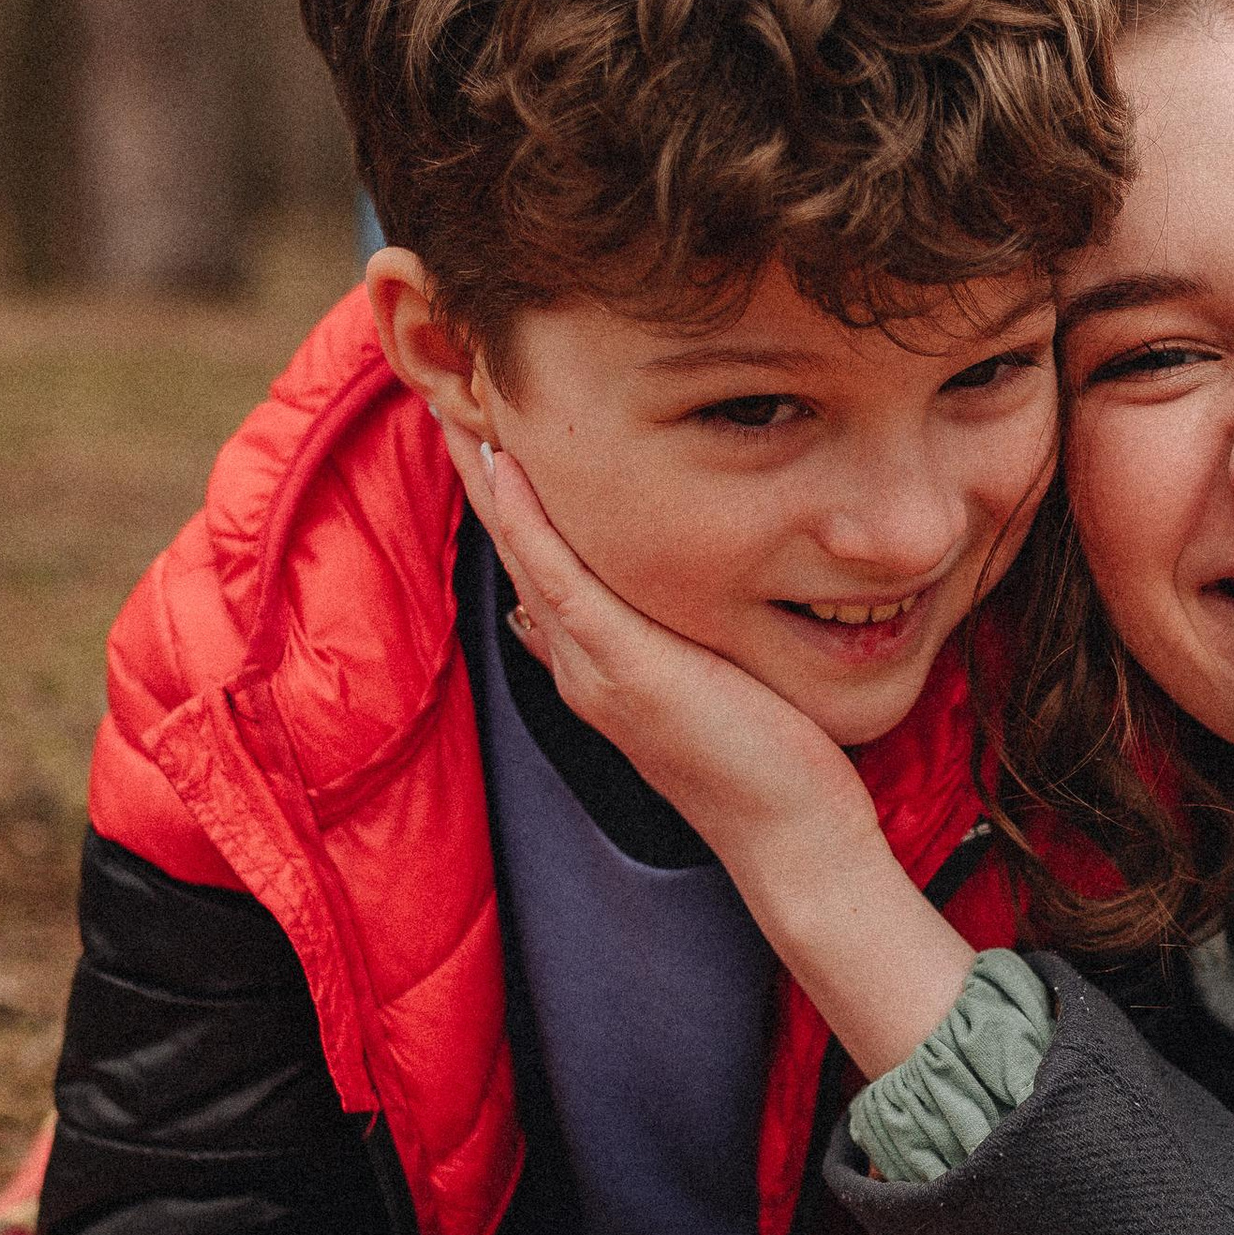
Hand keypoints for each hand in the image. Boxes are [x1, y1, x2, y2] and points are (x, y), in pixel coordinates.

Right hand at [447, 424, 875, 869]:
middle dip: (482, 476)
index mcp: (596, 665)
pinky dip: (527, 519)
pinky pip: (559, 576)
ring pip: (522, 553)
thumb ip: (660, 650)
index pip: (537, 567)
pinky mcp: (624, 665)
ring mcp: (594, 665)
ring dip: (486, 480)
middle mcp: (578, 663)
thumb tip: (636, 623)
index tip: (488, 436)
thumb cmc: (769, 764)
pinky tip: (508, 464)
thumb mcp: (708, 691)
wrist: (788, 836)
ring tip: (453, 406)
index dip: (508, 502)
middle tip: (445, 398)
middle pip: (514, 550)